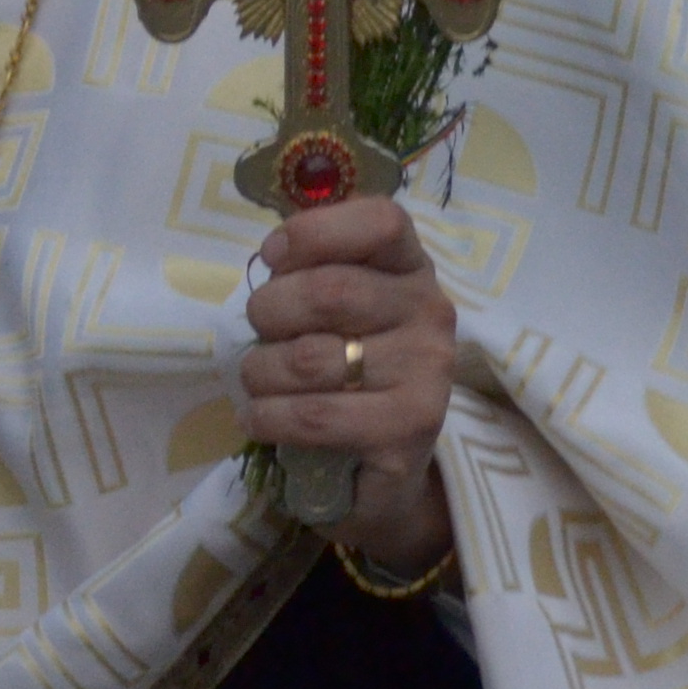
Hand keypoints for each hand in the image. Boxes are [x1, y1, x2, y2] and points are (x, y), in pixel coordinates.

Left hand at [237, 197, 459, 576]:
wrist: (387, 466)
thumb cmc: (350, 364)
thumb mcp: (340, 306)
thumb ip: (315, 268)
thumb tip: (273, 254)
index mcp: (412, 267)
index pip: (381, 222)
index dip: (315, 232)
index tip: (272, 257)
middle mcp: (431, 313)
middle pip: (330, 292)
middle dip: (269, 311)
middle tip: (259, 332)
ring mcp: (426, 374)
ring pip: (310, 359)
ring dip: (261, 371)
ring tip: (256, 380)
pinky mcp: (408, 430)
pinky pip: (314, 416)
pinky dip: (268, 417)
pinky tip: (259, 419)